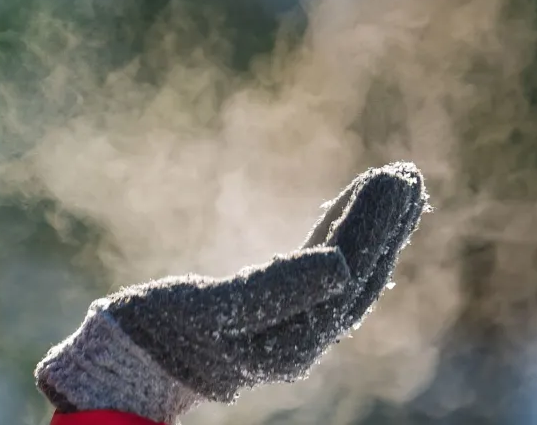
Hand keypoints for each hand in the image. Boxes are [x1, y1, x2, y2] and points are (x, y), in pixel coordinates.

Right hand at [35, 162, 427, 423]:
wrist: (129, 364)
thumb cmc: (161, 331)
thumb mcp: (211, 309)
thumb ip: (276, 290)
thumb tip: (340, 266)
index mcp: (294, 338)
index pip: (347, 269)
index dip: (372, 221)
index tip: (392, 175)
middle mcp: (303, 340)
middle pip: (358, 273)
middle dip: (384, 223)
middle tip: (406, 173)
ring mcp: (291, 331)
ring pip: (346, 274)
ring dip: (369, 230)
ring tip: (392, 187)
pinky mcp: (272, 318)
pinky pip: (320, 275)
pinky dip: (337, 240)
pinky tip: (343, 220)